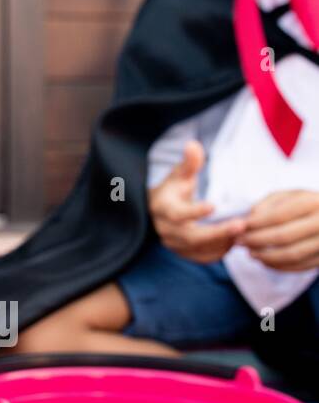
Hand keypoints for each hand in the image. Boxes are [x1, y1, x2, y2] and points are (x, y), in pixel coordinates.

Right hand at [147, 141, 245, 262]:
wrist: (158, 210)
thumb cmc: (174, 189)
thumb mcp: (180, 174)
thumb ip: (189, 162)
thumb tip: (193, 144)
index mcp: (162, 208)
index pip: (177, 214)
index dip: (194, 212)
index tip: (214, 206)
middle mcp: (165, 229)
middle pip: (191, 236)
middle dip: (217, 232)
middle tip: (242, 224)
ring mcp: (173, 244)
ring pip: (199, 249)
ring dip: (223, 242)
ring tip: (243, 231)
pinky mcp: (183, 253)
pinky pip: (203, 258)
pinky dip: (220, 252)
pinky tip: (233, 240)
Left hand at [241, 190, 318, 271]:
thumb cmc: (302, 204)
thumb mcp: (287, 196)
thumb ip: (267, 205)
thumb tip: (248, 221)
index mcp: (312, 203)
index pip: (278, 216)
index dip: (255, 224)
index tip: (238, 227)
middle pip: (284, 237)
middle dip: (256, 240)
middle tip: (240, 242)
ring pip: (292, 255)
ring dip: (266, 256)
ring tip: (250, 253)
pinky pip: (300, 266)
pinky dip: (279, 266)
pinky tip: (265, 261)